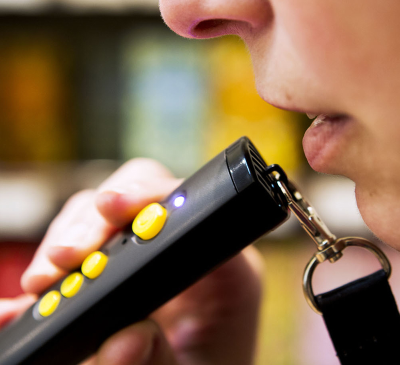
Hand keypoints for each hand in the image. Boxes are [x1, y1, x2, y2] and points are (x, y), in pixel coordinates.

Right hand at [1, 159, 262, 364]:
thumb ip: (159, 361)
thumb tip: (123, 340)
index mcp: (223, 266)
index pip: (189, 210)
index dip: (149, 199)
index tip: (110, 208)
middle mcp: (187, 247)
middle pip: (140, 198)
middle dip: (96, 223)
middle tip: (64, 257)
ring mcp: (151, 252)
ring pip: (105, 214)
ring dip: (71, 237)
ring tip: (45, 280)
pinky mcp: (121, 262)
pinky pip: (86, 240)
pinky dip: (59, 258)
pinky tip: (40, 287)